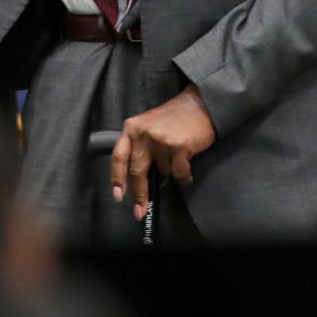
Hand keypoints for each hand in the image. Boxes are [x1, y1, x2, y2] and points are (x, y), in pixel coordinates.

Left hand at [110, 85, 216, 221]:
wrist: (199, 104)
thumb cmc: (173, 117)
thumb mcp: (148, 126)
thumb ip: (140, 147)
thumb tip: (140, 181)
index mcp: (132, 128)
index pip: (118, 157)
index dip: (117, 178)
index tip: (118, 196)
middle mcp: (143, 135)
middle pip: (137, 172)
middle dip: (139, 195)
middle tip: (140, 212)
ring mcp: (161, 141)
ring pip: (162, 173)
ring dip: (170, 172)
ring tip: (178, 155)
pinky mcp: (179, 148)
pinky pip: (179, 175)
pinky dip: (184, 177)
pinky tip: (188, 167)